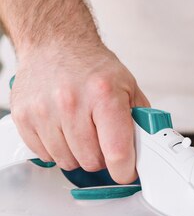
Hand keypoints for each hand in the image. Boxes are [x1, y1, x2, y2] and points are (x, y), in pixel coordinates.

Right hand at [10, 42, 149, 182]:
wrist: (56, 43)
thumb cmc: (93, 65)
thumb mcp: (128, 85)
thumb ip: (140, 118)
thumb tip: (148, 148)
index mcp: (104, 95)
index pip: (117, 151)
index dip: (125, 169)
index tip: (127, 172)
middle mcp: (72, 103)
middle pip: (91, 161)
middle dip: (102, 156)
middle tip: (103, 139)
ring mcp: (45, 112)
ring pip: (67, 161)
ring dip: (78, 153)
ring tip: (83, 130)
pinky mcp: (24, 118)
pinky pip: (45, 155)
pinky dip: (57, 149)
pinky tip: (64, 129)